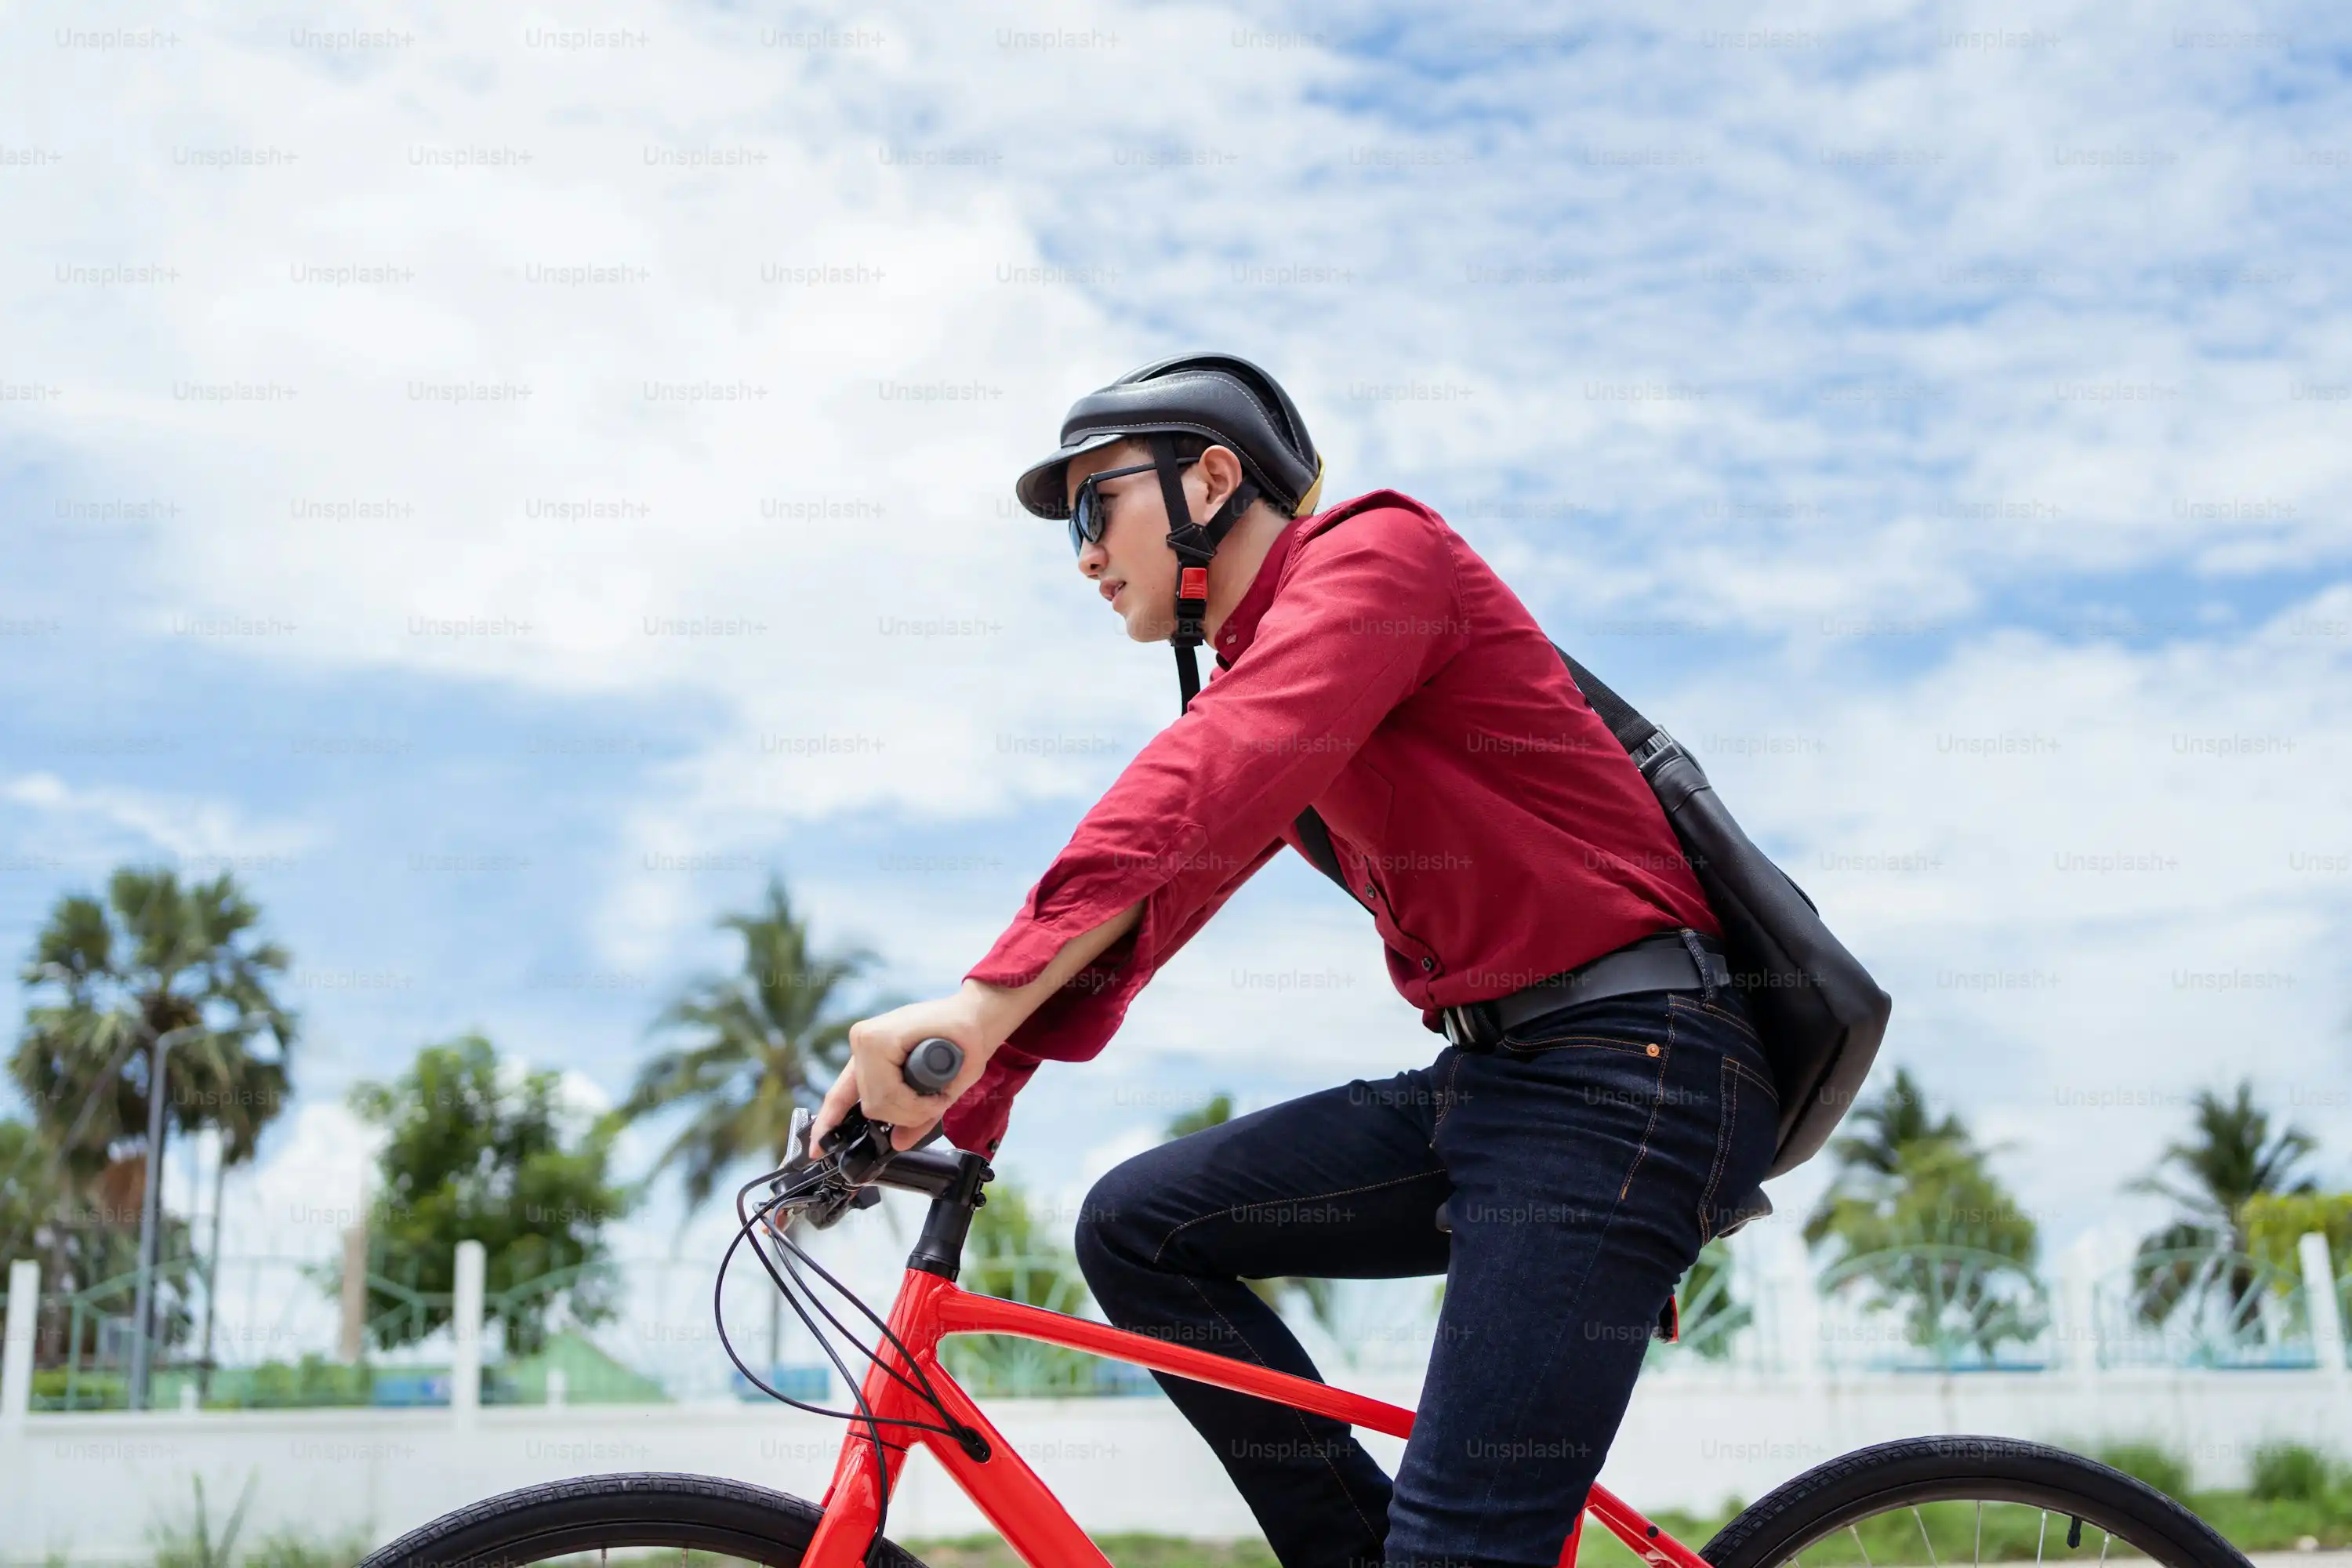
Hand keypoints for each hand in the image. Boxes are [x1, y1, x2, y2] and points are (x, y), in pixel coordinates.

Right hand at [813, 987, 998, 1151]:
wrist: (968, 1014)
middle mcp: (862, 1039)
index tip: (939, 1102)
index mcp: (880, 1038)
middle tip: (933, 1103)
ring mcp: (859, 1045)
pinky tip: (822, 1139)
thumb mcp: (961, 1075)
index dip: (914, 1109)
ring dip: (892, 1112)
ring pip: (865, 1103)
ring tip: (921, 1098)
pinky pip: (843, 1091)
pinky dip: (838, 1113)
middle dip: (903, 1114)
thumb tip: (898, 1142)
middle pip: (872, 1103)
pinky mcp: (861, 1053)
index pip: (886, 1096)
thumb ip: (929, 1112)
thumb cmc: (969, 1035)